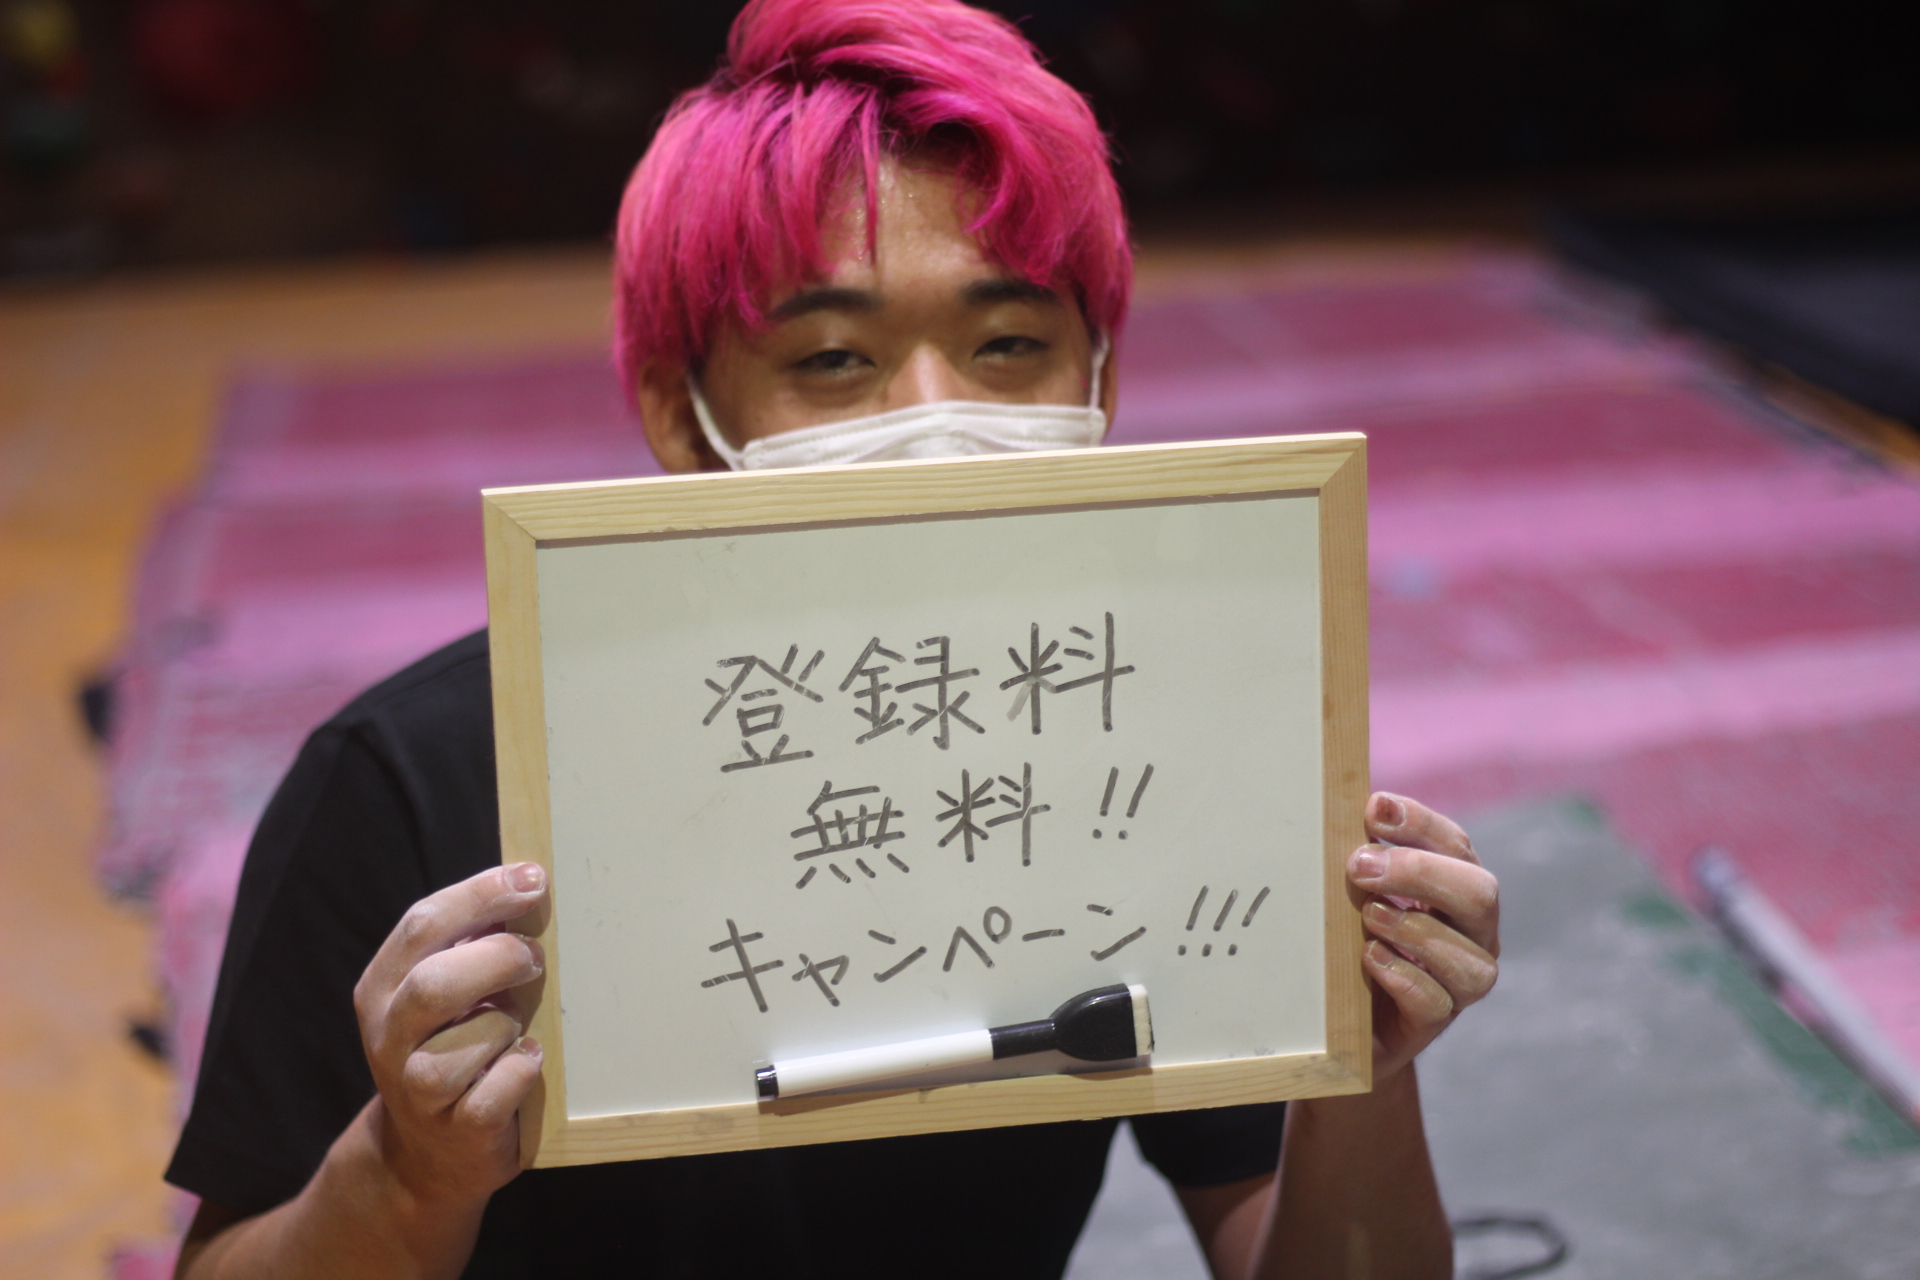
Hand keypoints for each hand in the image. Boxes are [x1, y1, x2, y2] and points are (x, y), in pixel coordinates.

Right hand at [352, 863, 549, 1210]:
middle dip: (496, 959)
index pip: (422, 924)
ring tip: (517, 1025)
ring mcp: (416, 1088)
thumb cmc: (454, 1047)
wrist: (430, 1153)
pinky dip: (520, 1069)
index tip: (533, 879)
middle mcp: (388, 1036)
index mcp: (383, 987)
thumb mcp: (447, 993)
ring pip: (467, 1040)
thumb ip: (472, 943)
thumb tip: (529, 883)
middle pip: (434, 982)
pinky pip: (494, 1091)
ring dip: (507, 1024)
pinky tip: (527, 1058)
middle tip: (534, 957)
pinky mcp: (455, 1130)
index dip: (481, 895)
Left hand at [1347, 792, 1498, 1079]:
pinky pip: (1436, 1002)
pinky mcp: (1433, 1022)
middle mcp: (1472, 934)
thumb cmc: (1349, 940)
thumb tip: (1344, 809)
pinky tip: (1370, 957)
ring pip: (1469, 957)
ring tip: (1367, 916)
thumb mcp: (1353, 893)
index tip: (1375, 809)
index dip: (1421, 824)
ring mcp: (1460, 982)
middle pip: (1480, 895)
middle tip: (1359, 866)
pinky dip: (1403, 976)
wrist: (1336, 1021)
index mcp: (1456, 889)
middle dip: (1420, 873)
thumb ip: (1360, 858)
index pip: (1456, 847)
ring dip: (1413, 929)